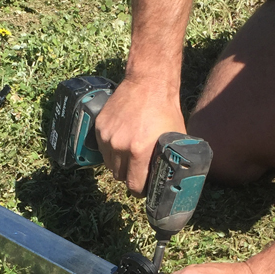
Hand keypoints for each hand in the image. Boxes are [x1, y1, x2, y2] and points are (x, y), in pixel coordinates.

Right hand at [95, 78, 184, 195]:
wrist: (148, 83)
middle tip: (139, 170)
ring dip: (119, 165)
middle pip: (120, 177)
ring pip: (109, 164)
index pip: (134, 185)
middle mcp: (119, 145)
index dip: (140, 189)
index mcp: (138, 150)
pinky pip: (103, 149)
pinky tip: (123, 142)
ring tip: (131, 156)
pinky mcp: (99, 127)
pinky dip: (111, 150)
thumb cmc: (165, 110)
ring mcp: (107, 136)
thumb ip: (170, 159)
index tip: (144, 187)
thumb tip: (173, 177)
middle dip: (130, 177)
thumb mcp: (174, 137)